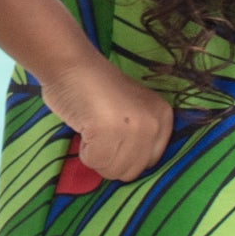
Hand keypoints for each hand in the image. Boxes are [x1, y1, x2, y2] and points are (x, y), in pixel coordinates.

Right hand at [42, 59, 175, 185]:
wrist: (71, 64)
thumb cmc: (95, 88)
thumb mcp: (131, 111)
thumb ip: (138, 137)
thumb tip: (130, 171)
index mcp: (163, 118)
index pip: (149, 163)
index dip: (126, 156)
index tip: (113, 137)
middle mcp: (154, 124)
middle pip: (131, 171)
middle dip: (110, 158)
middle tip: (99, 132)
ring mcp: (133, 128)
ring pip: (113, 171)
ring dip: (96, 155)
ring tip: (92, 127)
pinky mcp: (109, 132)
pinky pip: (94, 162)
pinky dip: (84, 151)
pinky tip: (84, 127)